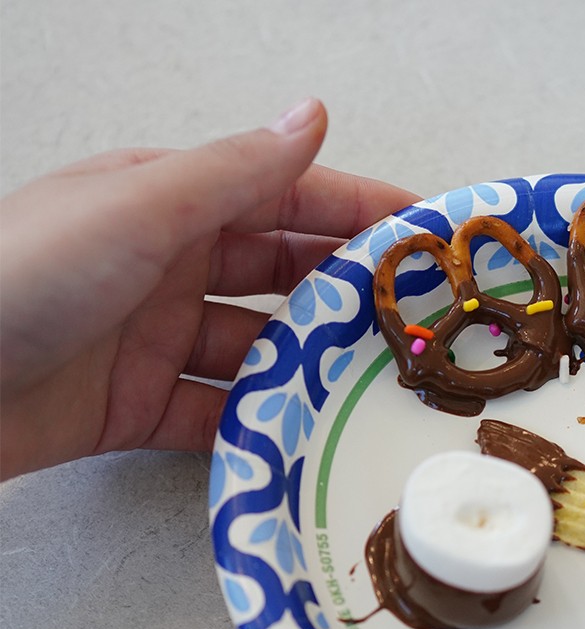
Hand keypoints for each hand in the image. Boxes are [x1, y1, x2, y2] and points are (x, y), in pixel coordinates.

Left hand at [0, 98, 416, 479]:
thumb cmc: (26, 276)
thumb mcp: (140, 210)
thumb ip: (235, 172)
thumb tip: (314, 114)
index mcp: (170, 203)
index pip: (286, 198)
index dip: (358, 211)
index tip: (427, 235)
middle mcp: (169, 267)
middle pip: (281, 279)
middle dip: (346, 298)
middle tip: (417, 325)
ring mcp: (156, 342)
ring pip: (257, 354)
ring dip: (308, 371)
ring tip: (372, 393)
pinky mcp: (140, 408)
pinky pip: (217, 416)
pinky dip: (256, 429)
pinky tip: (302, 441)